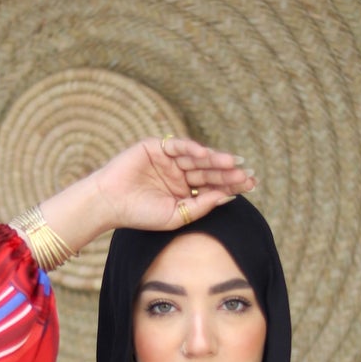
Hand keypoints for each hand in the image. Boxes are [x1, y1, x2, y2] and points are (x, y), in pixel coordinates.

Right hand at [92, 137, 255, 231]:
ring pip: (197, 158)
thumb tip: (228, 197)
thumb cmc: (140, 215)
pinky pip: (178, 145)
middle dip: (228, 172)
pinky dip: (191, 148)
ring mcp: (169, 160)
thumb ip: (201, 206)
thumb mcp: (177, 216)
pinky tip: (205, 154)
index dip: (231, 184)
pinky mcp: (156, 147)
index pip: (213, 186)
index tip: (251, 184)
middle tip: (247, 173)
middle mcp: (180, 174)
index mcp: (185, 192)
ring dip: (214, 159)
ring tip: (232, 163)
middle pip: (209, 171)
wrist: (109, 204)